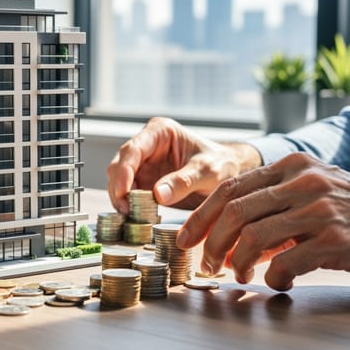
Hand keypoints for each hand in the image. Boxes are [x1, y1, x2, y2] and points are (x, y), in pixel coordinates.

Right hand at [106, 117, 261, 213]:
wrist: (230, 173)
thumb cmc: (222, 164)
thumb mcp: (208, 172)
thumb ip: (184, 181)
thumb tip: (158, 195)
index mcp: (159, 132)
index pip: (133, 149)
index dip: (123, 171)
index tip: (123, 192)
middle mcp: (146, 145)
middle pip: (120, 165)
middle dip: (119, 187)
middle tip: (125, 210)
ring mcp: (143, 164)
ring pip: (119, 180)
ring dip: (121, 198)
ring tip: (130, 216)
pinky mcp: (145, 181)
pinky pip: (129, 193)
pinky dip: (129, 205)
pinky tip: (135, 217)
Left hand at [177, 153, 349, 290]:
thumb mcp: (312, 191)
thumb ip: (272, 205)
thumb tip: (231, 236)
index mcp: (290, 167)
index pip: (229, 188)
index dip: (200, 216)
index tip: (186, 239)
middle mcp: (302, 183)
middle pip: (233, 211)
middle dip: (211, 242)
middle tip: (207, 264)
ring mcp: (319, 210)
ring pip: (253, 237)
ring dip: (237, 263)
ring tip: (239, 275)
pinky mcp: (335, 240)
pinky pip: (286, 263)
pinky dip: (273, 277)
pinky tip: (278, 282)